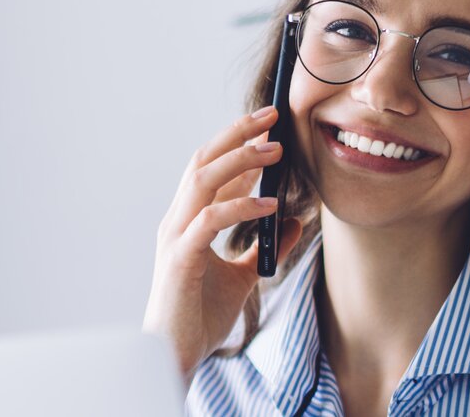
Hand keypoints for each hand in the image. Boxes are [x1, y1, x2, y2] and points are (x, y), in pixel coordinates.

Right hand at [145, 106, 303, 377]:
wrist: (176, 354)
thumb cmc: (200, 315)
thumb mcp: (244, 275)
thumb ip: (264, 247)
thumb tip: (294, 221)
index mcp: (188, 221)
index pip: (211, 170)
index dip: (239, 144)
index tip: (270, 127)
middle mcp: (177, 221)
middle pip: (203, 161)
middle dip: (237, 135)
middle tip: (273, 117)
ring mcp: (175, 237)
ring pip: (203, 180)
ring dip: (240, 160)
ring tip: (275, 149)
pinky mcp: (180, 258)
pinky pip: (210, 220)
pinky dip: (241, 206)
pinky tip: (270, 205)